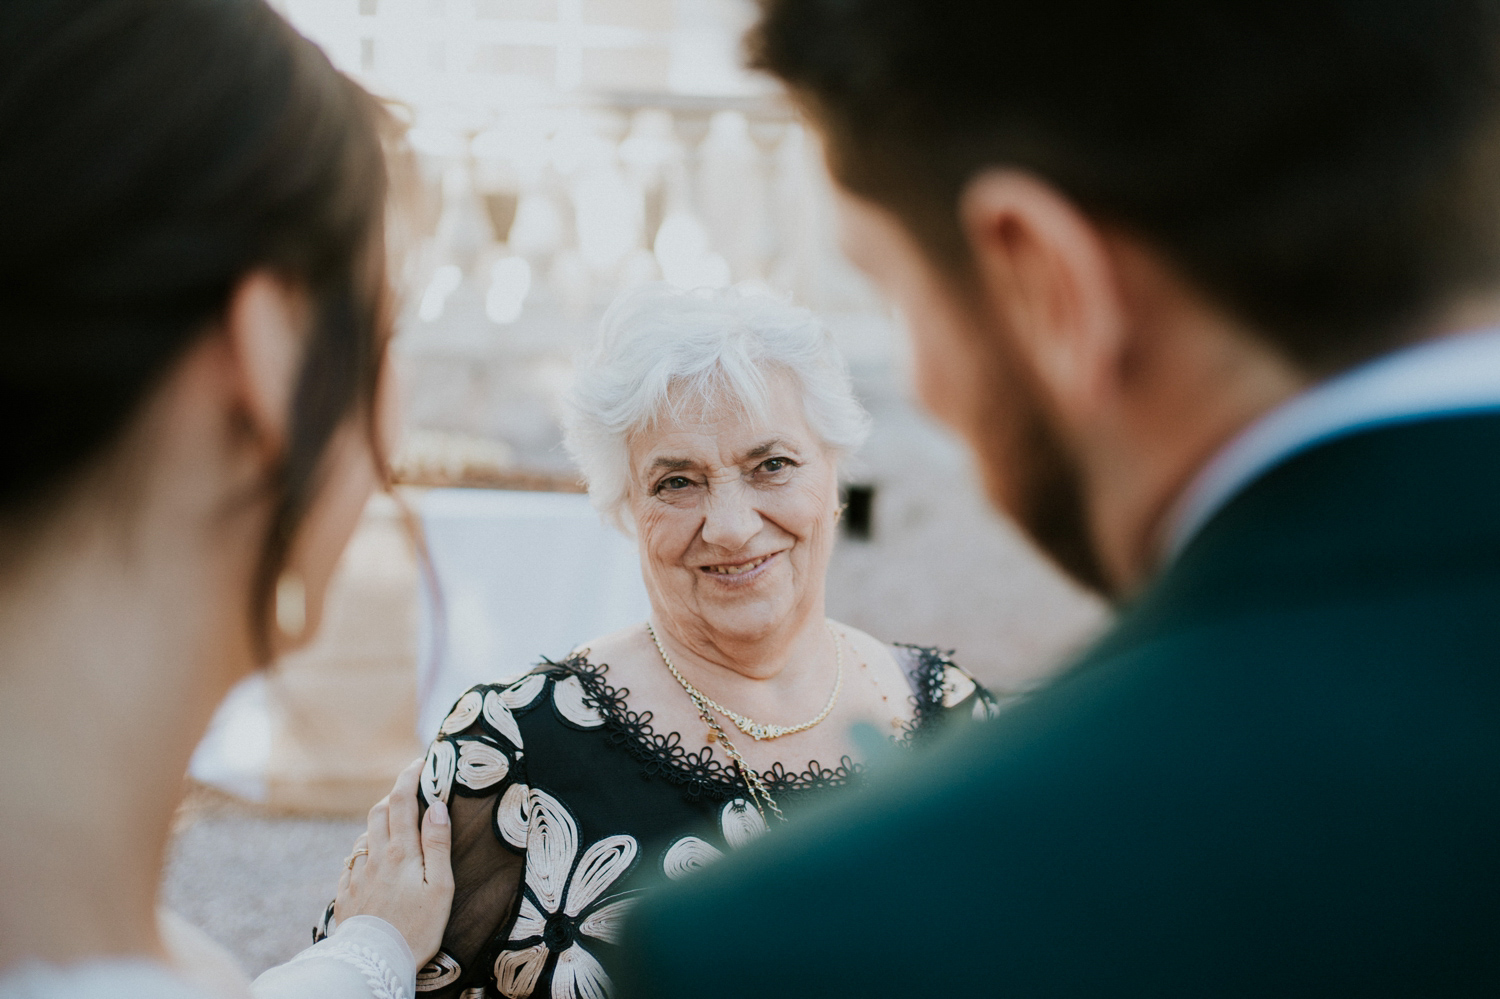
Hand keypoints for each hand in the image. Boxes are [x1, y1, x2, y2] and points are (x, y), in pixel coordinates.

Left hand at [334, 757, 452, 964]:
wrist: (375, 963)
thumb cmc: (418, 928)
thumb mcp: (440, 887)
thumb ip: (437, 844)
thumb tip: (436, 806)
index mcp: (401, 852)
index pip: (402, 800)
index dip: (409, 775)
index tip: (420, 761)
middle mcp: (375, 857)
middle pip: (378, 811)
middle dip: (394, 795)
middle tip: (410, 793)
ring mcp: (357, 875)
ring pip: (365, 834)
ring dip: (380, 822)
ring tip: (396, 828)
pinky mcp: (346, 894)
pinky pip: (353, 861)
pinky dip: (366, 851)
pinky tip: (375, 862)